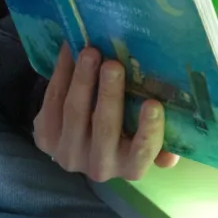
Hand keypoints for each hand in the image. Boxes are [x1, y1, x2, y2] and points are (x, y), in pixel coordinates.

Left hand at [33, 45, 178, 181]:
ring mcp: (68, 153)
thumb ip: (160, 143)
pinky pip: (52, 102)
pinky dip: (61, 74)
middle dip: (109, 94)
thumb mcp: (144, 139)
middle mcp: (99, 166)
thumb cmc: (125, 133)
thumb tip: (172, 156)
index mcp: (131, 166)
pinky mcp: (45, 137)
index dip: (148, 130)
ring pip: (75, 112)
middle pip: (105, 128)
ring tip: (89, 52)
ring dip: (82, 79)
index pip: (142, 153)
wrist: (79, 143)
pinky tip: (69, 51)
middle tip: (113, 65)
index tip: (153, 103)